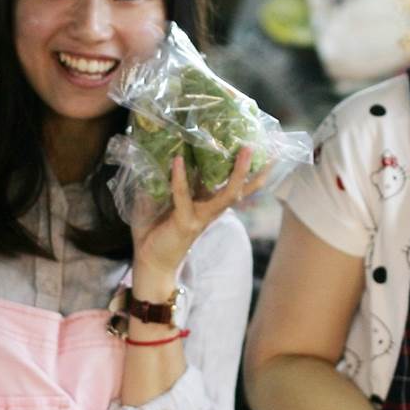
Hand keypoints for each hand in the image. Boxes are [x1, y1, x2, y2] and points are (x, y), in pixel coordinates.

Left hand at [131, 146, 268, 292]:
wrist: (150, 261)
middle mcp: (210, 211)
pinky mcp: (185, 222)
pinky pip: (184, 195)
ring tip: (242, 150)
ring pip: (226, 195)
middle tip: (254, 147)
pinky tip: (178, 160)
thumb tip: (160, 151)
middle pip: (238, 190)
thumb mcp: (164, 202)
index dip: (247, 173)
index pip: (232, 187)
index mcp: (208, 205)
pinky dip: (181, 177)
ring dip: (236, 173)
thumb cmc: (157, 231)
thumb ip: (166, 180)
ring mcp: (200, 217)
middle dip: (249, 170)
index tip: (258, 153)